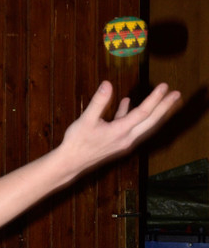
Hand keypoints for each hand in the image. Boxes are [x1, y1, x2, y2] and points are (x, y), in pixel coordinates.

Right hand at [61, 81, 181, 176]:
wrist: (71, 163)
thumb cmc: (77, 142)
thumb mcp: (86, 120)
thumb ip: (99, 102)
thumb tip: (107, 84)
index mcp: (120, 132)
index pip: (143, 113)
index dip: (155, 98)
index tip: (164, 86)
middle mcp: (127, 138)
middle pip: (151, 121)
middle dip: (165, 107)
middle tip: (176, 94)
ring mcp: (123, 142)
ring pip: (144, 125)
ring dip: (155, 112)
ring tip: (163, 100)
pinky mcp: (118, 143)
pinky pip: (130, 127)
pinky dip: (132, 115)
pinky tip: (127, 103)